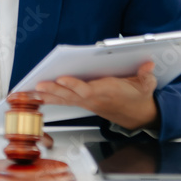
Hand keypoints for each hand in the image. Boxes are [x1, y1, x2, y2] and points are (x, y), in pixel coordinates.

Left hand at [33, 61, 159, 131]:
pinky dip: (50, 98)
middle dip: (54, 91)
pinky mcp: (84, 103)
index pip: (88, 89)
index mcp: (108, 92)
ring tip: (31, 91)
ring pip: (65, 99)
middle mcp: (94, 99)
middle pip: (71, 95)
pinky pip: (65, 101)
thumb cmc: (138, 97)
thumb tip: (148, 65)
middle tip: (38, 86)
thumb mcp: (147, 85)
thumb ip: (146, 75)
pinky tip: (37, 95)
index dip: (74, 85)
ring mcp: (88, 102)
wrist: (139, 116)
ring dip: (48, 95)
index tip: (62, 79)